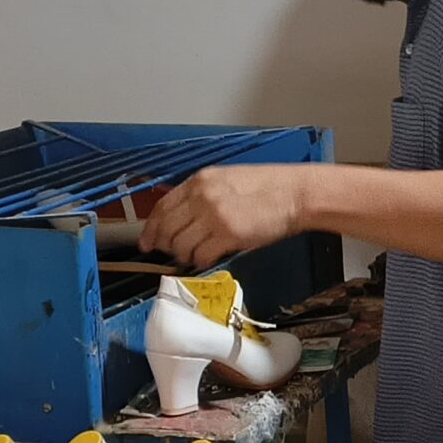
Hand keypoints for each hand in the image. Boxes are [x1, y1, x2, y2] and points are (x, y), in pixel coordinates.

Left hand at [140, 164, 309, 268]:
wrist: (295, 193)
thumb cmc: (268, 188)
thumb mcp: (227, 181)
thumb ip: (202, 195)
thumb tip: (183, 219)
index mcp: (200, 181)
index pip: (163, 207)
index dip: (151, 228)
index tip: (147, 241)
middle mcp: (202, 196)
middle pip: (167, 228)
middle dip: (165, 245)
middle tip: (171, 254)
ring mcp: (214, 215)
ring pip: (181, 244)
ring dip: (184, 255)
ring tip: (194, 257)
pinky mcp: (228, 234)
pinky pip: (201, 255)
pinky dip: (200, 261)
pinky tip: (208, 259)